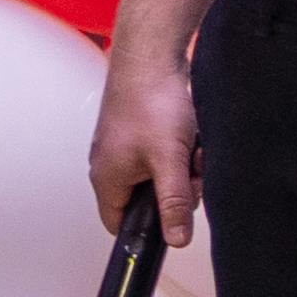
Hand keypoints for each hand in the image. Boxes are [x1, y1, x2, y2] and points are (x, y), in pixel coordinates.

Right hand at [89, 49, 201, 248]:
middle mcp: (110, 165)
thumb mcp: (169, 160)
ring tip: (189, 146)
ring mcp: (124, 148)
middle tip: (189, 169)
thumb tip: (176, 240)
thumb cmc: (150, 102)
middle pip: (147, 200)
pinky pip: (162, 156)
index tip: (174, 216)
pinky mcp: (138, 132)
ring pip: (159, 176)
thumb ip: (174, 203)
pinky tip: (187, 134)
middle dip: (176, 189)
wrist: (152, 57)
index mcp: (106, 179)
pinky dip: (179, 150)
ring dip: (181, 167)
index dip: (148, 228)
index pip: (120, 225)